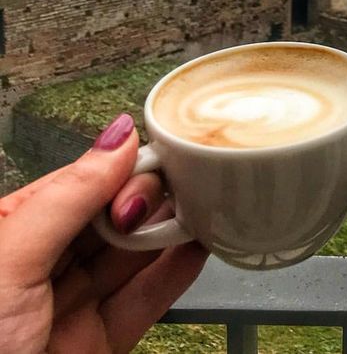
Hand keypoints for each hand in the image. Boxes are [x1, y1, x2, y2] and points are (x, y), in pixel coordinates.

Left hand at [0, 114, 207, 353]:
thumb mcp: (8, 259)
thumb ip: (69, 197)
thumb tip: (118, 136)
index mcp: (7, 234)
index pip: (75, 184)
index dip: (118, 169)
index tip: (161, 155)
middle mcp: (36, 268)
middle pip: (107, 218)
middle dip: (145, 201)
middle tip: (180, 190)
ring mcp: (67, 309)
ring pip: (128, 258)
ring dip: (167, 234)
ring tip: (204, 208)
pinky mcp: (96, 346)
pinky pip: (142, 303)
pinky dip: (173, 276)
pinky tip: (197, 249)